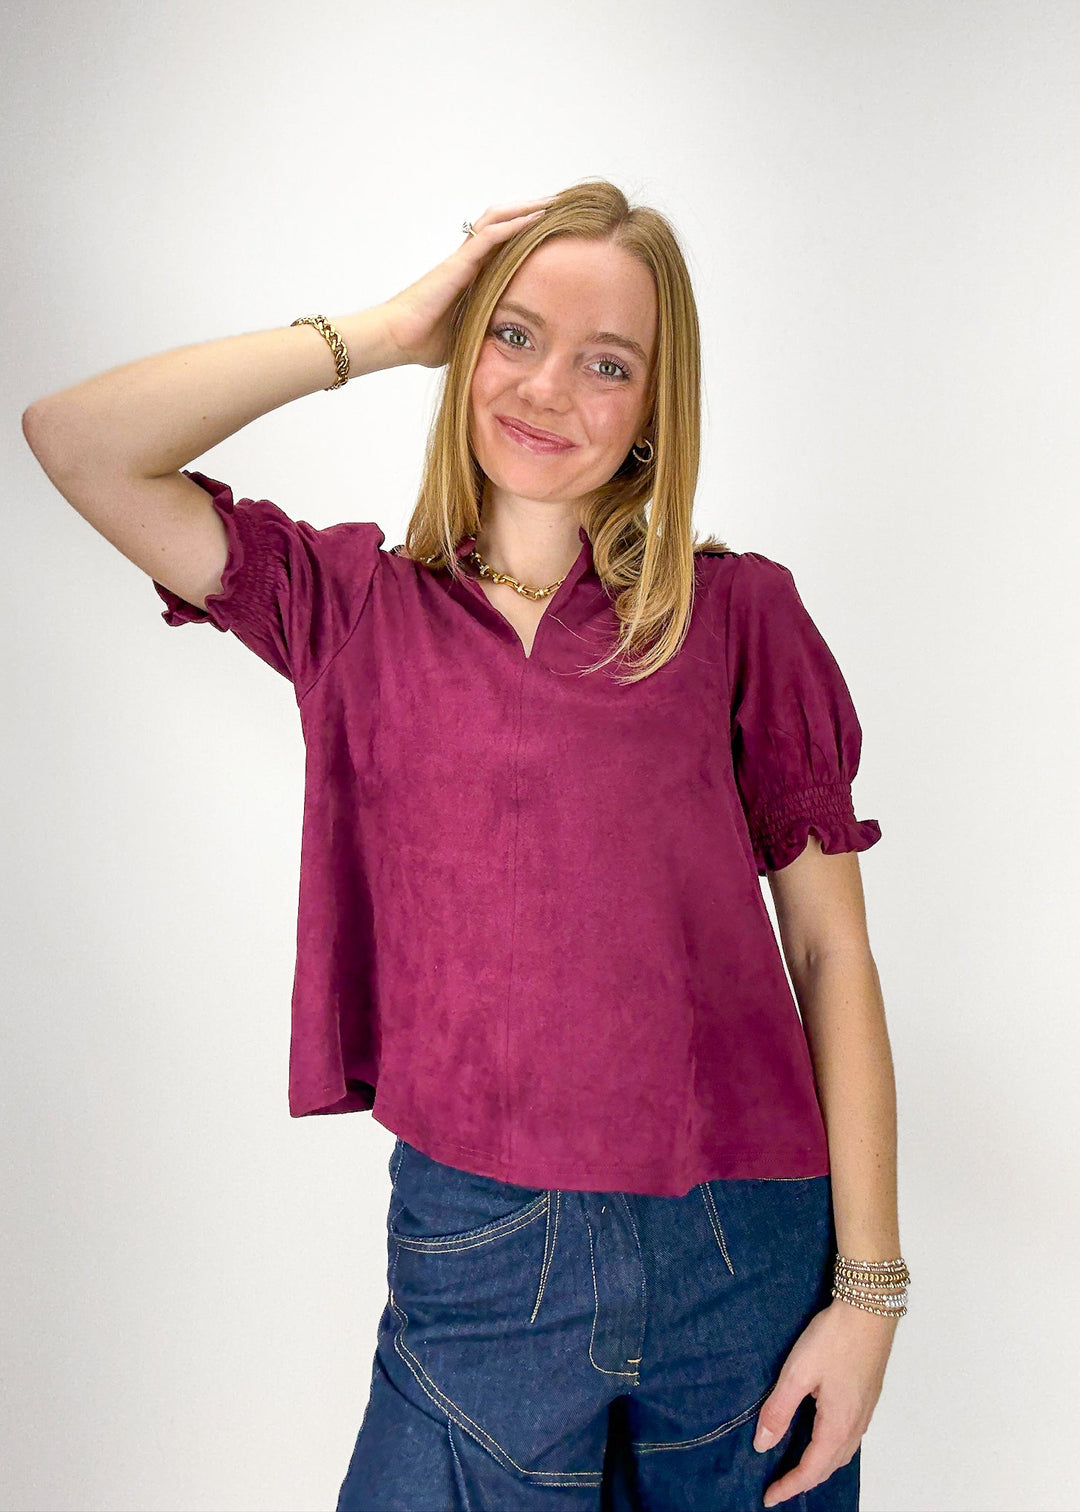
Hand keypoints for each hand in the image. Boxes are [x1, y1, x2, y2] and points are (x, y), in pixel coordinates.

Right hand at [378, 196, 555, 369]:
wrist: (397, 339)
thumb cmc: (423, 341)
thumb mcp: (466, 336)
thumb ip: (485, 330)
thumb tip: (506, 346)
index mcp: (469, 276)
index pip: (499, 245)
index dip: (522, 233)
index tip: (549, 230)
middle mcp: (466, 261)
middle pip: (499, 223)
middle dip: (527, 212)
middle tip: (556, 207)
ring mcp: (462, 260)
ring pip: (496, 221)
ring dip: (524, 209)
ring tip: (552, 204)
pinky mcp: (458, 265)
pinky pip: (490, 236)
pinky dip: (514, 225)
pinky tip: (535, 218)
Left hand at [753, 1299, 897, 1506]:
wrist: (869, 1310)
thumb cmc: (834, 1339)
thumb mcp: (797, 1373)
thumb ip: (779, 1410)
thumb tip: (762, 1444)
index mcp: (837, 1426)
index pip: (811, 1470)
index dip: (789, 1486)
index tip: (769, 1497)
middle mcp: (855, 1426)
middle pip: (829, 1468)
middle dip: (803, 1481)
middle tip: (779, 1487)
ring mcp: (864, 1413)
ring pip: (841, 1455)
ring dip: (819, 1468)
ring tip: (796, 1469)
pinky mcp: (867, 1399)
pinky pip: (848, 1439)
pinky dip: (831, 1451)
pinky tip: (820, 1439)